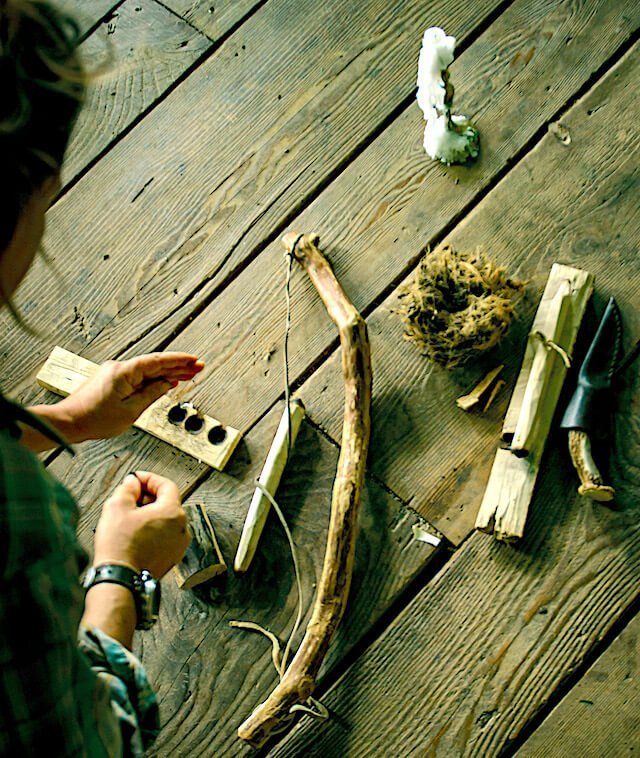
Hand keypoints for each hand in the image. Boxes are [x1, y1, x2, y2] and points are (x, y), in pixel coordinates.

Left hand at [55, 352, 203, 441]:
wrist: (68, 422)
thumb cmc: (93, 419)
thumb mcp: (130, 411)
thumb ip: (152, 395)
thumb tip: (167, 384)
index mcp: (124, 372)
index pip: (158, 361)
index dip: (179, 360)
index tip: (194, 360)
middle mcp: (119, 368)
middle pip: (155, 364)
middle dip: (178, 366)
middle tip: (198, 367)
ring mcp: (115, 374)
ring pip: (148, 371)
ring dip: (168, 373)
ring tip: (188, 374)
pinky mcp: (112, 381)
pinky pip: (139, 377)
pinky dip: (154, 379)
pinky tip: (166, 381)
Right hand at [93, 471, 190, 577]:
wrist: (120, 580)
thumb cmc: (119, 546)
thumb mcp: (117, 506)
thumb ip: (128, 488)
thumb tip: (133, 482)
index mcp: (173, 512)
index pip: (167, 485)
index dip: (149, 479)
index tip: (136, 479)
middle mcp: (182, 528)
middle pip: (168, 502)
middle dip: (149, 496)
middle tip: (130, 497)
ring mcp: (179, 545)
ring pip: (167, 520)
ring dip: (151, 514)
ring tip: (130, 517)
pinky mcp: (172, 558)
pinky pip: (165, 536)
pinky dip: (154, 530)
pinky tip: (136, 534)